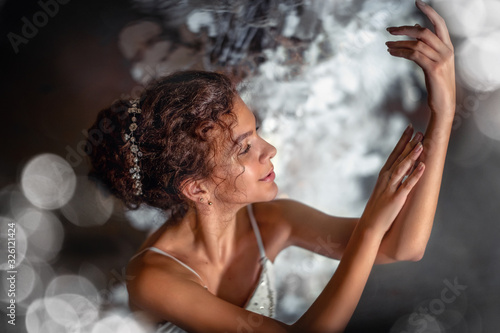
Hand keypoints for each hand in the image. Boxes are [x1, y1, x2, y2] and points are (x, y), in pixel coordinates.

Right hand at [360, 125, 424, 233]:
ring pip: (403, 168)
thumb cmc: (378, 208)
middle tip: (419, 131)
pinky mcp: (397, 198)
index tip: (410, 128)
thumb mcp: (383, 189)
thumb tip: (403, 169)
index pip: (394, 153)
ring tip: (421, 144)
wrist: (370, 224)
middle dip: (409, 144)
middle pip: (399, 157)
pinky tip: (423, 167)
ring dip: (412, 155)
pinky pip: (408, 184)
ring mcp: (391, 187)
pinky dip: (415, 175)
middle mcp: (387, 178)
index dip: (402, 140)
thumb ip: (392, 179)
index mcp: (384, 174)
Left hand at [386, 0, 455, 118]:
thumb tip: (415, 27)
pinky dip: (401, 52)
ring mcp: (441, 60)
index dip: (429, 12)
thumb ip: (428, 45)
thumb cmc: (437, 82)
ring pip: (416, 44)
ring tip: (387, 44)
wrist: (444, 103)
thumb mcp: (434, 61)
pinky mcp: (433, 69)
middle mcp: (446, 51)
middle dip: (404, 29)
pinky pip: (414, 55)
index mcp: (448, 46)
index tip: (418, 2)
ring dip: (399, 43)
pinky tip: (392, 52)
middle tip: (389, 30)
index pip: (439, 23)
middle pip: (424, 32)